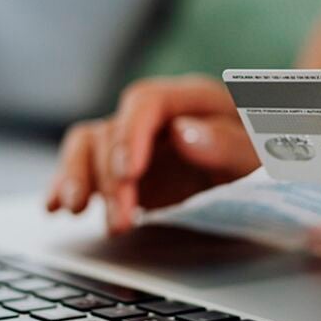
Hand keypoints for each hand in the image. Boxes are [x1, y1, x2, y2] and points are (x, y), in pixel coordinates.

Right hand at [46, 74, 259, 233]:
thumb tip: (185, 134)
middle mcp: (155, 116)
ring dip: (78, 179)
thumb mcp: (260, 153)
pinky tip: (55, 207)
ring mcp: (134, 142)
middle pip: (112, 130)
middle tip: (122, 220)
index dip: (131, 134)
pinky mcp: (122, 170)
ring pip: (88, 146)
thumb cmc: (265, 155)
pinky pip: (84, 168)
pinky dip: (66, 185)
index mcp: (190, 99)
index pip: (146, 101)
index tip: (129, 172)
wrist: (263, 169)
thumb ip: (228, 143)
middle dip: (110, 177)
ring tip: (74, 211)